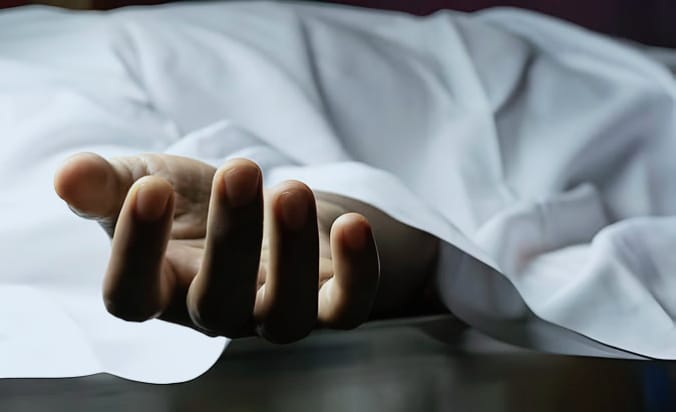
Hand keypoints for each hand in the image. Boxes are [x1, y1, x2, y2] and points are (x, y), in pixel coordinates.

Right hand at [54, 153, 439, 342]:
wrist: (265, 202)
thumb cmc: (199, 200)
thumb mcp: (152, 182)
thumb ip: (108, 184)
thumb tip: (66, 175)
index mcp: (165, 286)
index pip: (132, 296)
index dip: (135, 251)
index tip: (148, 188)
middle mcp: (220, 311)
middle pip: (218, 305)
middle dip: (228, 240)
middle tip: (238, 170)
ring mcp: (277, 311)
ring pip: (285, 318)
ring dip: (290, 257)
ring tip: (288, 189)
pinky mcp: (330, 299)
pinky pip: (347, 307)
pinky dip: (355, 273)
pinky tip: (350, 224)